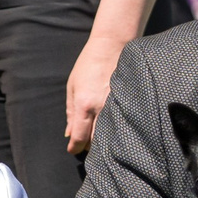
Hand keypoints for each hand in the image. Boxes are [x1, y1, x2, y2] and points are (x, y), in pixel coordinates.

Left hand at [63, 31, 129, 154]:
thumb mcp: (72, 87)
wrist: (113, 46)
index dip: (75, 148)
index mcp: (85, 105)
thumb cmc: (88, 65)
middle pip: (96, 141)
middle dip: (89, 148)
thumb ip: (71, 113)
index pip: (80, 138)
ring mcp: (117, 107)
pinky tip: (112, 130)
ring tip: (97, 141)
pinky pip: (121, 124)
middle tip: (84, 147)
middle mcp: (102, 109)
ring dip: (102, 141)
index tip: (73, 151)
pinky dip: (115, 130)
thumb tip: (69, 134)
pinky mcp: (129, 103)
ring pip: (110, 135)